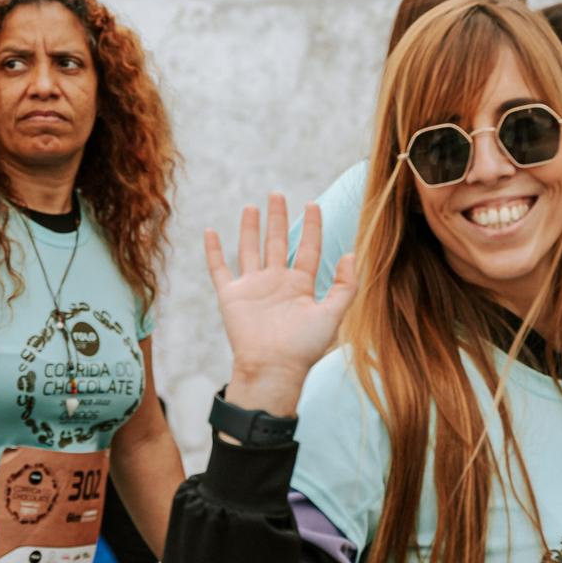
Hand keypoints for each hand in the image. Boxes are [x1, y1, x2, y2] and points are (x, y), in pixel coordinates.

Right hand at [204, 193, 355, 415]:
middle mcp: (276, 282)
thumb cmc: (304, 348)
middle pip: (277, 242)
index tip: (312, 204)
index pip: (307, 249)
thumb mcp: (332, 316)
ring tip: (252, 206)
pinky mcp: (231, 296)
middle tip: (277, 194)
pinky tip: (210, 231)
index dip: (311, 227)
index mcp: (300, 286)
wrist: (273, 368)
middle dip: (278, 218)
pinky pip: (219, 269)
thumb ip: (345, 287)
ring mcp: (252, 288)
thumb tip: (351, 255)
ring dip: (250, 228)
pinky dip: (213, 251)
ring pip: (250, 250)